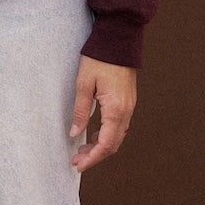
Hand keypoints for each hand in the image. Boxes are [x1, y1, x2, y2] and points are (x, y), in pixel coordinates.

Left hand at [69, 57, 136, 171]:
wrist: (119, 38)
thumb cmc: (99, 58)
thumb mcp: (84, 83)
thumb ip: (81, 111)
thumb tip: (75, 134)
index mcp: (115, 109)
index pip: (106, 144)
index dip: (92, 159)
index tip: (78, 165)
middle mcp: (126, 111)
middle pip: (113, 144)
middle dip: (95, 155)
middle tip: (77, 159)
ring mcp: (129, 105)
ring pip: (118, 136)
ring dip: (101, 145)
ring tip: (83, 148)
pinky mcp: (128, 100)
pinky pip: (120, 125)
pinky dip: (108, 134)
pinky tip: (95, 132)